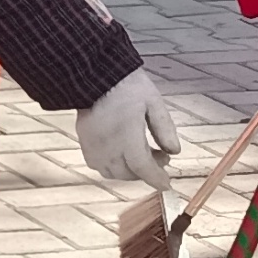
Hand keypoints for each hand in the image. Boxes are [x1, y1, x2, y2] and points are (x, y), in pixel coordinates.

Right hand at [75, 68, 183, 191]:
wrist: (94, 73)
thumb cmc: (126, 85)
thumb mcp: (153, 103)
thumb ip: (165, 129)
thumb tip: (174, 151)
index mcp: (127, 138)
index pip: (143, 169)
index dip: (156, 179)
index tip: (166, 184)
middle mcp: (108, 147)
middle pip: (128, 174)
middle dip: (146, 172)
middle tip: (160, 158)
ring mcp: (93, 146)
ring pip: (111, 173)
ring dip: (128, 171)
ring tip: (140, 156)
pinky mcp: (84, 142)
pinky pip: (97, 165)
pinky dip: (112, 166)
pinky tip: (120, 153)